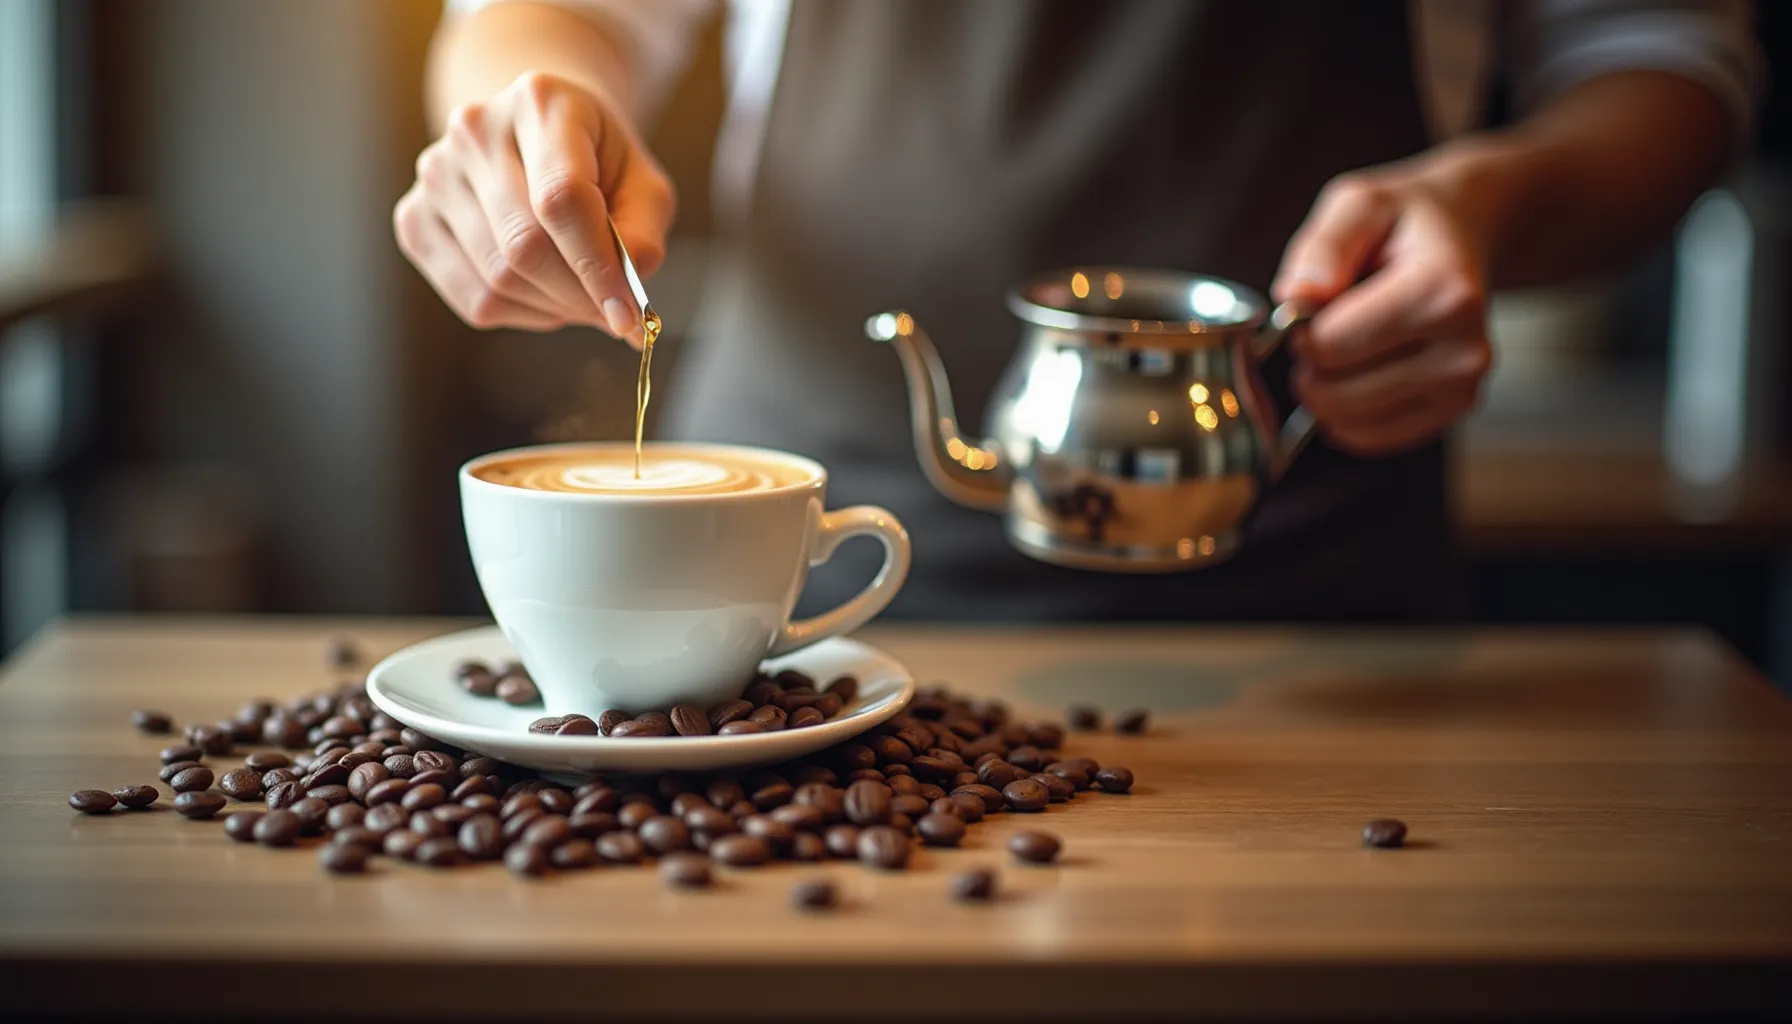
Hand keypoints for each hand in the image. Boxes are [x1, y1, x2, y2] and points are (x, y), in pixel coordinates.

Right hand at [393, 71, 673, 343]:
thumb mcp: (643, 185)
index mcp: (540, 102)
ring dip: (553, 307)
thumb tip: (623, 301)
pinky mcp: (415, 218)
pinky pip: (473, 297)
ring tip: (580, 294)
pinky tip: (544, 293)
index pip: (562, 199)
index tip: (627, 315)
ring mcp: (436, 174)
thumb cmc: (599, 164)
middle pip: (525, 244)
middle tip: (611, 313)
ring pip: (498, 278)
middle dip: (577, 295)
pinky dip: (520, 313)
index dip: (597, 266)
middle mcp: (475, 130)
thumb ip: (643, 236)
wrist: (539, 137)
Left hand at [1271, 165, 1492, 456]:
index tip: (1316, 302)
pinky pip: (1368, 438)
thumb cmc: (1405, 221)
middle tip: (1328, 324)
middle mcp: (1464, 348)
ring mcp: (1463, 387)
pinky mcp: (1452, 412)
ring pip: (1347, 421)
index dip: (1302, 327)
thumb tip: (1295, 299)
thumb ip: (1321, 247)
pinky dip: (1347, 412)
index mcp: (1444, 293)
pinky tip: (1361, 371)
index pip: (1332, 345)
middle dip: (1312, 362)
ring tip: (1349, 343)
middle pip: (1336, 392)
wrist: (1465, 233)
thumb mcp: (1358, 204)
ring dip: (1327, 388)